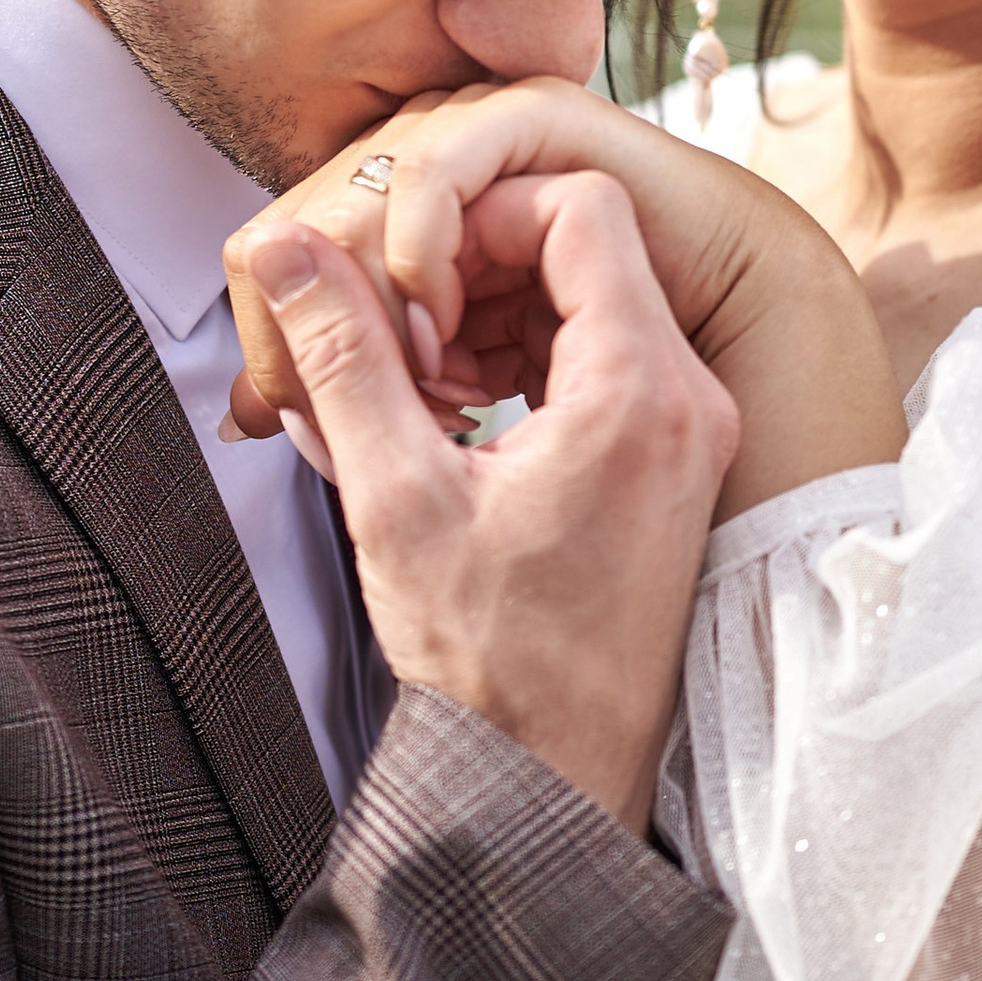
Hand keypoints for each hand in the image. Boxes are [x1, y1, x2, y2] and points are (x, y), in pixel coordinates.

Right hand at [246, 189, 737, 825]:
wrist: (553, 775)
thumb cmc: (488, 661)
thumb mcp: (395, 496)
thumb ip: (343, 355)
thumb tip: (292, 246)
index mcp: (639, 391)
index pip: (577, 204)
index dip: (476, 213)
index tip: (408, 274)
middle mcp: (689, 398)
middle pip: (586, 245)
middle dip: (475, 267)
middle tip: (398, 328)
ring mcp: (689, 432)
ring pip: (591, 299)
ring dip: (493, 316)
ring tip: (416, 383)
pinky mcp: (672, 463)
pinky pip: (603, 358)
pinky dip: (525, 360)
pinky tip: (454, 416)